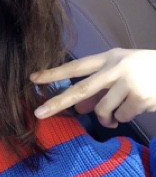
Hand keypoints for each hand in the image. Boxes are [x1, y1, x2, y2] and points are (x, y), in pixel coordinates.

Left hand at [30, 48, 155, 127]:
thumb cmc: (146, 72)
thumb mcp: (121, 73)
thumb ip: (99, 88)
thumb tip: (79, 108)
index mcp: (109, 58)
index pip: (76, 66)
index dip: (54, 73)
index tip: (33, 79)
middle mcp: (116, 68)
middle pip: (81, 89)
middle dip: (58, 102)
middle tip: (39, 113)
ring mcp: (128, 82)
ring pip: (102, 109)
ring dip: (106, 117)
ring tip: (114, 115)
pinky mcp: (140, 97)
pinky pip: (121, 116)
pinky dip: (124, 117)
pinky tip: (135, 108)